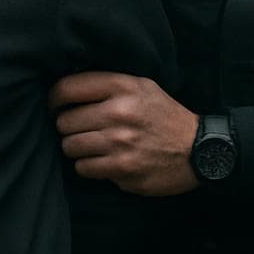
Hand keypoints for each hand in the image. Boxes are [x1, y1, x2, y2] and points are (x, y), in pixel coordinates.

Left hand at [48, 71, 199, 196]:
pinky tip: (102, 160)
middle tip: (79, 128)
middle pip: (64, 121)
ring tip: (91, 145)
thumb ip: (106, 84)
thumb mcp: (141, 86)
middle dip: (67, 126)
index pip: (67, 88)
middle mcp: (120, 113)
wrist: (199, 150)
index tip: (55, 106)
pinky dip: (88, 166)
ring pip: (69, 146)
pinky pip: (83, 168)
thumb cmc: (164, 115)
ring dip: (76, 147)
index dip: (54, 98)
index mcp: (123, 87)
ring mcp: (121, 144)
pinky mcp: (123, 170)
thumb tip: (65, 89)